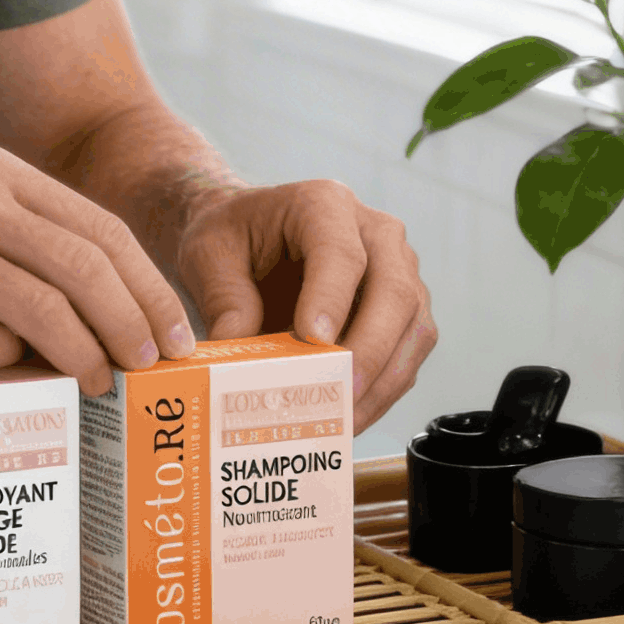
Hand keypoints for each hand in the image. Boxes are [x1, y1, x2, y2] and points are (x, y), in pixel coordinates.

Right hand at [0, 143, 194, 396]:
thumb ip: (15, 242)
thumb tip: (102, 315)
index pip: (98, 227)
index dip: (146, 284)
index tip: (174, 333)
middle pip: (85, 264)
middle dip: (132, 322)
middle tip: (152, 367)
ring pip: (45, 306)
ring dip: (84, 355)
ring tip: (99, 384)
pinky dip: (6, 367)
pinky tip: (8, 380)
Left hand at [176, 181, 435, 428]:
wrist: (247, 235)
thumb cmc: (232, 238)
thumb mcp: (209, 255)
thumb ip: (223, 299)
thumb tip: (236, 355)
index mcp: (324, 204)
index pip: (341, 252)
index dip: (331, 299)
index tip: (312, 340)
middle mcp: (375, 232)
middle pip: (395, 292)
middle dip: (370, 350)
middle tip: (338, 394)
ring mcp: (398, 270)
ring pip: (414, 328)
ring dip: (383, 380)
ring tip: (342, 420)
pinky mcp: (403, 310)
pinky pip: (408, 354)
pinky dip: (384, 390)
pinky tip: (349, 417)